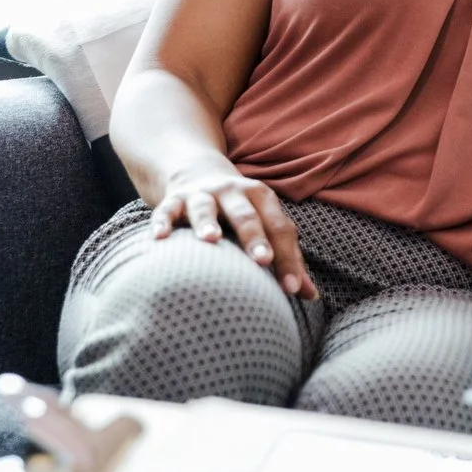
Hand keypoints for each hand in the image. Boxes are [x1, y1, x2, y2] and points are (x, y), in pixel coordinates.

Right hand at [150, 161, 317, 298]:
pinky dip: (162, 222)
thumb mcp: (266, 225)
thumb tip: (312, 296)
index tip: (292, 290)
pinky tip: (160, 238)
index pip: (280, 228)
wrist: (198, 174)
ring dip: (207, 221)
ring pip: (205, 207)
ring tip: (211, 239)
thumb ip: (288, 259)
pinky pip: (166, 210)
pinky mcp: (173, 200)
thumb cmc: (241, 213)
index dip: (288, 258)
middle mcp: (232, 192)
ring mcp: (201, 195)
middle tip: (263, 259)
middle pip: (246, 214)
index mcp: (261, 198)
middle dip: (255, 236)